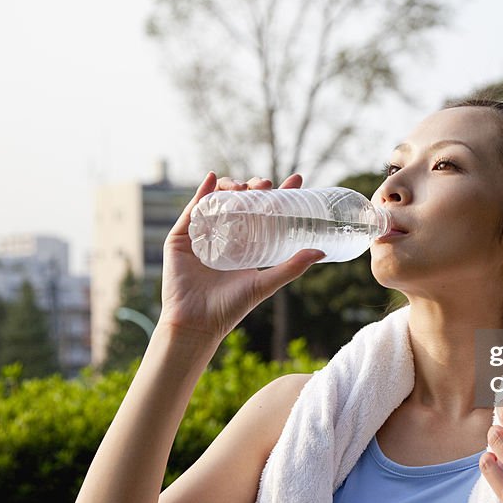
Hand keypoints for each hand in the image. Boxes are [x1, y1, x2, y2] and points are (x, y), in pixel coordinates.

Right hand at [157, 173, 324, 341]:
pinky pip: (191, 209)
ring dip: (232, 186)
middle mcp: (225, 235)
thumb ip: (291, 267)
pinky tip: (212, 178)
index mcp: (246, 244)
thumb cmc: (230, 308)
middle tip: (267, 185)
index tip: (296, 180)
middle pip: (242, 201)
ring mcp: (202, 234)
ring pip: (218, 200)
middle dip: (256, 187)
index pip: (265, 212)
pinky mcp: (181, 237)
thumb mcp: (265, 284)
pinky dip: (202, 191)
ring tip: (244, 187)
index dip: (279, 194)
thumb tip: (321, 251)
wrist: (197, 323)